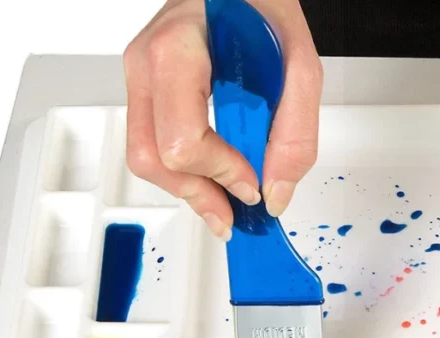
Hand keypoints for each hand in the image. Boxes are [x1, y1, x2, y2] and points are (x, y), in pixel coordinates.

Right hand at [123, 0, 322, 239]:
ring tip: (222, 204)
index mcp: (178, 49)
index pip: (182, 140)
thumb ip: (294, 133)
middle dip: (197, 195)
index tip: (252, 185)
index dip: (220, 173)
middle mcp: (147, 65)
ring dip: (187, 191)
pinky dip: (182, 173)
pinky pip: (152, 147)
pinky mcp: (147, 93)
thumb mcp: (298, 62)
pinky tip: (209, 181)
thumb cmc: (259, 4)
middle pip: (154, 158)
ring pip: (146, 160)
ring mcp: (141, 80)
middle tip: (232, 216)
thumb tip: (274, 193)